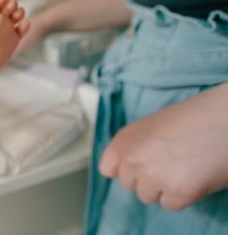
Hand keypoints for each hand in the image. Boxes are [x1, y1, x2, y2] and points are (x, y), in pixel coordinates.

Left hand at [99, 83, 227, 210]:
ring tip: (184, 168)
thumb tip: (132, 166)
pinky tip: (194, 176)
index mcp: (123, 140)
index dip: (124, 169)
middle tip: (170, 163)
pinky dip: (182, 196)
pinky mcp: (177, 193)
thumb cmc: (194, 117)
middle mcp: (132, 160)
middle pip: (129, 185)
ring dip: (163, 188)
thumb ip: (136, 147)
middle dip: (146, 178)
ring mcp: (153, 178)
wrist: (225, 118)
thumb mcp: (153, 127)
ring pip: (148, 197)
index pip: (107, 169)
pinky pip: (170, 205)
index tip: (138, 167)